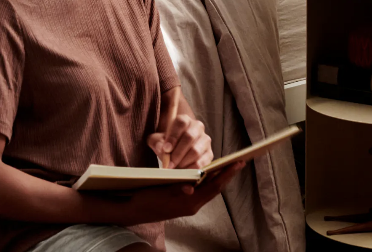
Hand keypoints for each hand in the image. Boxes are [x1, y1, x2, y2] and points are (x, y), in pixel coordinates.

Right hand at [116, 162, 244, 224]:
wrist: (132, 210)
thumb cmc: (144, 198)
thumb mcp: (159, 191)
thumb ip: (175, 188)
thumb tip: (191, 187)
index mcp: (188, 203)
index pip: (213, 188)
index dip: (226, 175)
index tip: (238, 163)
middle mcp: (192, 206)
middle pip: (215, 189)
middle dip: (227, 175)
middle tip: (239, 162)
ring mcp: (188, 206)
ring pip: (208, 190)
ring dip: (218, 177)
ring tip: (227, 164)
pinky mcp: (184, 203)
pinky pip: (201, 191)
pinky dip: (207, 180)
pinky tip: (207, 171)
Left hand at [147, 114, 212, 169]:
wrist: (177, 152)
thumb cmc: (167, 144)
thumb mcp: (157, 140)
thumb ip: (156, 142)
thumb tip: (162, 148)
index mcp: (184, 120)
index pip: (181, 123)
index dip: (173, 136)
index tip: (166, 149)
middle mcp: (197, 127)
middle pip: (189, 137)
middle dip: (177, 153)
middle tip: (169, 164)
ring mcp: (205, 140)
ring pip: (196, 151)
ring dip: (183, 162)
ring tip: (175, 168)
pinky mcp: (209, 153)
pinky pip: (202, 162)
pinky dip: (191, 169)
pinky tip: (183, 172)